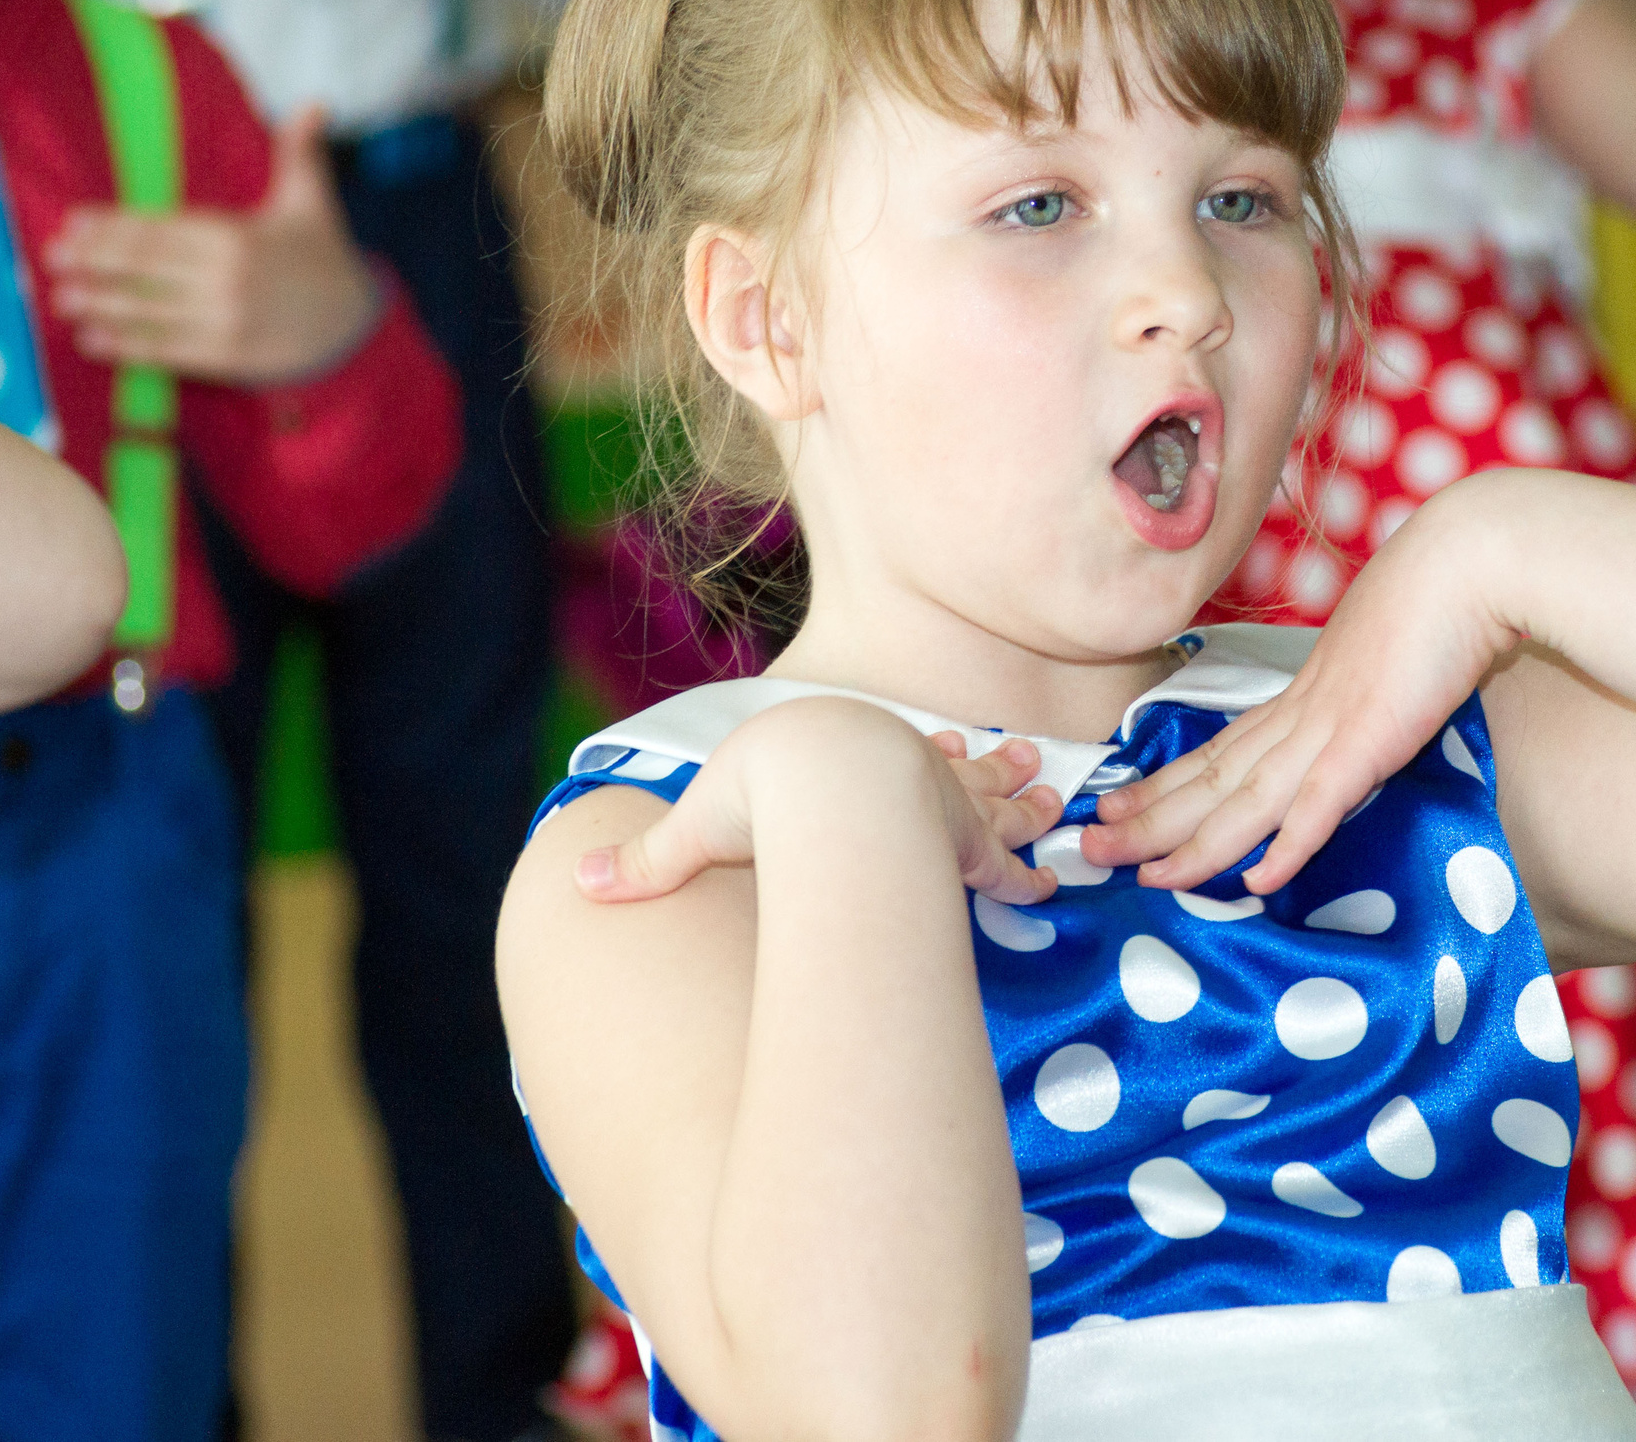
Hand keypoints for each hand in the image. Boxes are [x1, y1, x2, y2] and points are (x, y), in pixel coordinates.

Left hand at [48, 109, 379, 384]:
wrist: (356, 326)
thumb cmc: (323, 257)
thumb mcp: (312, 203)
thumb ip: (301, 153)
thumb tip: (313, 103)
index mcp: (237, 236)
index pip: (159, 229)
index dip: (110, 227)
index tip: (72, 224)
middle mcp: (227, 279)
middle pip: (144, 268)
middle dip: (92, 262)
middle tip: (50, 258)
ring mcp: (226, 321)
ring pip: (148, 310)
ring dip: (99, 305)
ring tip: (61, 298)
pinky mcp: (229, 358)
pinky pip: (168, 350)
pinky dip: (127, 346)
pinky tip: (93, 339)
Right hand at [576, 720, 1062, 905]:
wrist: (822, 792)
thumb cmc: (762, 799)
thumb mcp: (696, 830)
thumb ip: (652, 862)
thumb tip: (579, 886)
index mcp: (849, 758)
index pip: (895, 756)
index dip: (924, 758)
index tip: (952, 746)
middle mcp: (904, 777)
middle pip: (956, 772)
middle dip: (991, 771)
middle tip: (1029, 763)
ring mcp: (940, 808)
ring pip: (995, 806)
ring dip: (1025, 806)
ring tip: (1056, 800)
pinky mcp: (963, 847)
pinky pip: (1003, 869)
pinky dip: (1025, 879)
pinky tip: (1047, 889)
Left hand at [1092, 481, 1522, 893]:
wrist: (1467, 562)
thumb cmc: (1430, 603)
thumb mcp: (1376, 658)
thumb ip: (1354, 697)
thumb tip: (1348, 717)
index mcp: (1299, 698)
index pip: (1216, 752)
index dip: (1163, 786)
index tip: (1115, 809)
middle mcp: (1299, 716)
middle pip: (1210, 779)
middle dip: (1148, 821)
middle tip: (1087, 849)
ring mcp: (1330, 730)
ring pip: (1246, 799)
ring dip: (1195, 844)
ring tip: (1147, 878)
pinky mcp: (1370, 741)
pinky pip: (1320, 803)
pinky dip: (1288, 845)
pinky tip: (1259, 883)